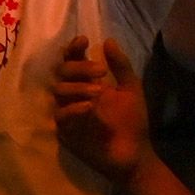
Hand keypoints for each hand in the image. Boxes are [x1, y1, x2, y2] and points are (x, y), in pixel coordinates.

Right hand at [52, 36, 152, 184]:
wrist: (135, 154)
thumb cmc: (132, 122)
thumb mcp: (131, 90)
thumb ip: (121, 66)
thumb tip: (108, 41)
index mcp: (88, 81)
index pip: (72, 59)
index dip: (73, 48)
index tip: (84, 41)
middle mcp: (75, 93)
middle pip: (62, 71)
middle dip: (79, 68)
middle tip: (101, 72)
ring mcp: (69, 111)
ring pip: (58, 90)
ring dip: (78, 86)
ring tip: (99, 92)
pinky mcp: (67, 131)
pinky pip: (61, 115)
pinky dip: (74, 108)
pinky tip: (89, 107)